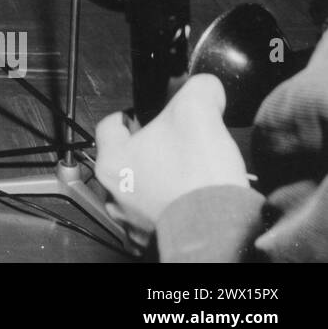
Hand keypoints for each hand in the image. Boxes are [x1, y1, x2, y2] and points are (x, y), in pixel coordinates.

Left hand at [94, 74, 249, 234]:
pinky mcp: (155, 241)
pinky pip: (158, 216)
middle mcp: (114, 194)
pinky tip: (192, 200)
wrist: (219, 230)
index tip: (142, 115)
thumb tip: (206, 87)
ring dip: (159, 181)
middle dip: (149, 149)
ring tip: (186, 175)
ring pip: (140, 190)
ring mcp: (132, 221)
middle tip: (174, 145)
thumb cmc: (198, 178)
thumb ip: (198, 90)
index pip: (108, 126)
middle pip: (126, 159)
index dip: (129, 115)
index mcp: (112, 161)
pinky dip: (172, 207)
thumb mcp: (199, 112)